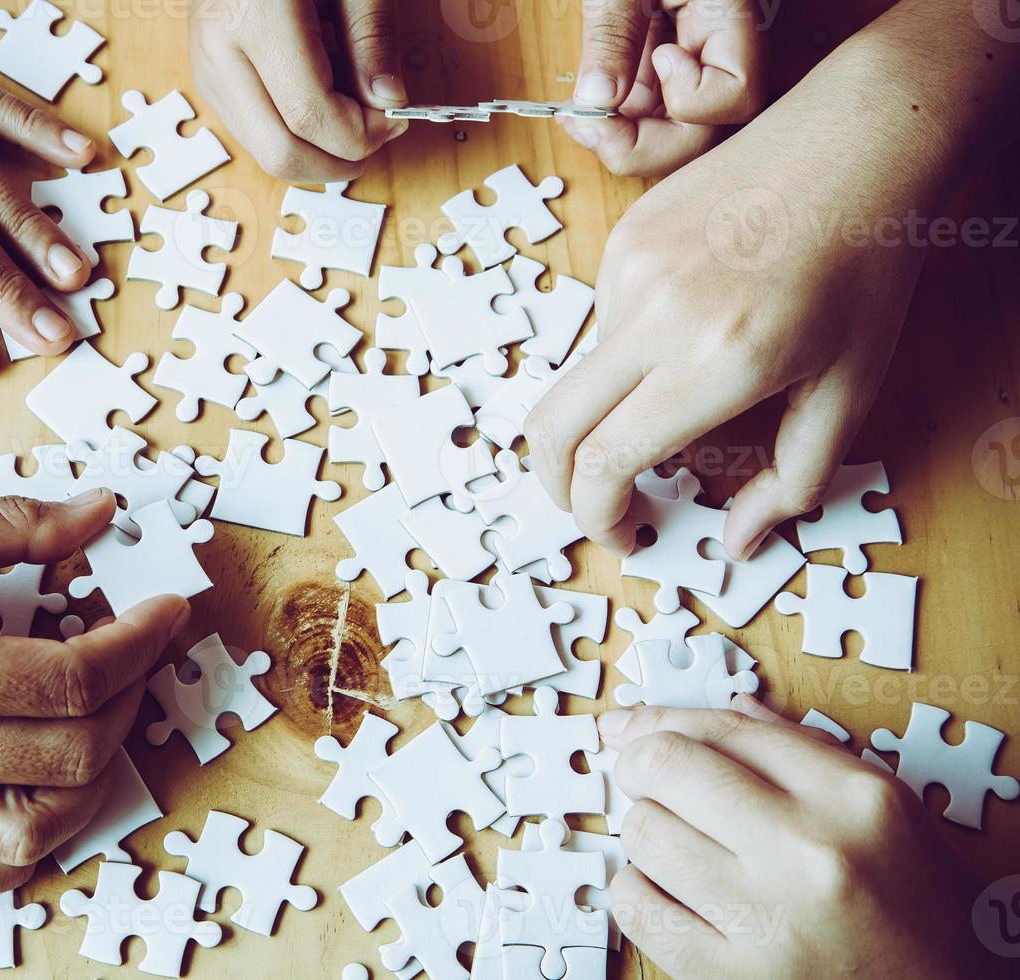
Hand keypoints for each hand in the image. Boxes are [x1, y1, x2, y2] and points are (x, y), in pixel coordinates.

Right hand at [0, 492, 187, 901]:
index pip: (77, 678)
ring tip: (100, 720)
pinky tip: (33, 798)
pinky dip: (13, 852)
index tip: (168, 611)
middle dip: (131, 700)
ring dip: (90, 780)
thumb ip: (12, 527)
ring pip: (31, 834)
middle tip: (138, 652)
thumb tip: (99, 513)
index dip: (143, 642)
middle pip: (71, 755)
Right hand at [189, 0, 406, 180]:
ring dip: (314, 150)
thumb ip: (371, 37)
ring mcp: (204, 65)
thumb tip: (388, 102)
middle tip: (374, 136)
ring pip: (262, 150)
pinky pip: (251, 128)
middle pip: (279, 152)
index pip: (310, 117)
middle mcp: (218, 49)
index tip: (394, 121)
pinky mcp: (204, 72)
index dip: (359, 135)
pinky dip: (290, 131)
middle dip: (336, 160)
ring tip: (349, 112)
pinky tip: (318, 97)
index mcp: (254, 18)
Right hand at [523, 122, 920, 559]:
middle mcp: (657, 315)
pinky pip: (601, 322)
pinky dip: (627, 353)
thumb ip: (792, 480)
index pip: (604, 463)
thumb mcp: (850, 389)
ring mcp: (629, 270)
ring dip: (607, 411)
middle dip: (558, 485)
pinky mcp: (623, 240)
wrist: (856, 141)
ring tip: (676, 396)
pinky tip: (687, 328)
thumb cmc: (865, 266)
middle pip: (550, 428)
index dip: (598, 517)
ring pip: (579, 377)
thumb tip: (739, 539)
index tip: (622, 532)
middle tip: (596, 502)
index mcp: (716, 362)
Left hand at [561, 0, 766, 176]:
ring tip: (579, 116)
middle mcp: (715, 47)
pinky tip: (583, 108)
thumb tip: (599, 99)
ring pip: (673, 130)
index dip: (693, 101)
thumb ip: (614, 31)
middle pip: (707, 131)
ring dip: (623, 137)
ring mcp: (689, 58)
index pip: (738, 95)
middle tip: (592, 125)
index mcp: (727, 15)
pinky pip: (647, 112)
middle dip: (648, 145)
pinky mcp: (661, 62)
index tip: (658, 57)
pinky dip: (613, 121)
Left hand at [598, 698, 999, 976]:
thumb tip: (727, 709)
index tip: (630, 727)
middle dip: (640, 766)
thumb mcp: (890, 809)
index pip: (723, 728)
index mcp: (852, 798)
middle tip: (644, 780)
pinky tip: (666, 889)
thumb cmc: (921, 906)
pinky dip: (637, 892)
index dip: (661, 720)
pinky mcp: (737, 977)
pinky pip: (641, 911)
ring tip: (673, 842)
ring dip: (645, 832)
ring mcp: (769, 919)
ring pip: (644, 835)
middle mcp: (809, 852)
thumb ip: (806, 751)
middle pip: (666, 769)